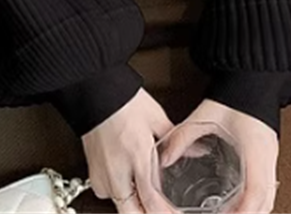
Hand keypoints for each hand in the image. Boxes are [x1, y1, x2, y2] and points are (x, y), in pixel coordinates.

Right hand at [81, 86, 175, 212]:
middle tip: (163, 211)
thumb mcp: (156, 117)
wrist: (94, 90)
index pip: (152, 201)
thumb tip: (198, 150)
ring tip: (150, 200)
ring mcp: (102, 175)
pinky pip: (108, 195)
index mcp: (137, 157)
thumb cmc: (123, 100)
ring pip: (121, 207)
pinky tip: (132, 186)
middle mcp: (117, 172)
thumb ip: (176, 140)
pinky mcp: (93, 173)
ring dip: (136, 207)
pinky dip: (123, 195)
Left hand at [157, 99, 279, 213]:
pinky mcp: (268, 153)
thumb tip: (164, 157)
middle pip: (266, 202)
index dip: (242, 213)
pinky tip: (240, 202)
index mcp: (255, 150)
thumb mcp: (205, 115)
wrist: (254, 76)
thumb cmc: (235, 93)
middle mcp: (267, 158)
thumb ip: (183, 137)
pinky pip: (267, 186)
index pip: (255, 193)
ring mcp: (271, 156)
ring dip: (253, 210)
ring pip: (269, 197)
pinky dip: (256, 200)